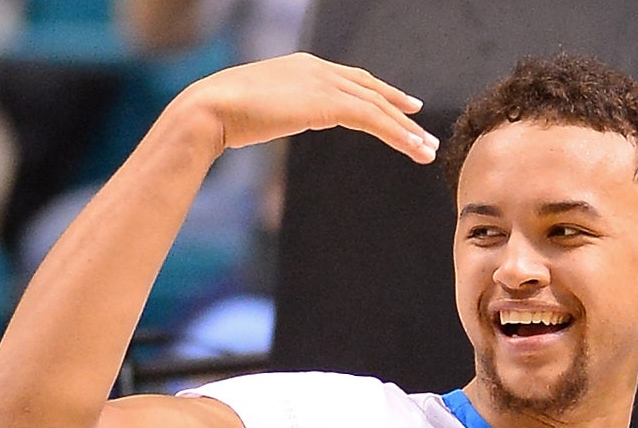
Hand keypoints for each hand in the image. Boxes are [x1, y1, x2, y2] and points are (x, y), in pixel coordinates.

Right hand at [169, 53, 436, 163]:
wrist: (209, 109)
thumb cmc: (224, 115)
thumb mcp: (262, 106)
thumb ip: (284, 107)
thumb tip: (287, 116)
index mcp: (302, 67)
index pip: (353, 79)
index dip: (382, 93)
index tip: (405, 107)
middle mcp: (317, 69)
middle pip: (371, 91)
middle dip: (401, 114)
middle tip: (425, 135)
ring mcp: (322, 82)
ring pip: (377, 107)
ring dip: (406, 131)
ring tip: (428, 151)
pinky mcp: (326, 102)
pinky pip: (372, 119)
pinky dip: (397, 135)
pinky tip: (414, 149)